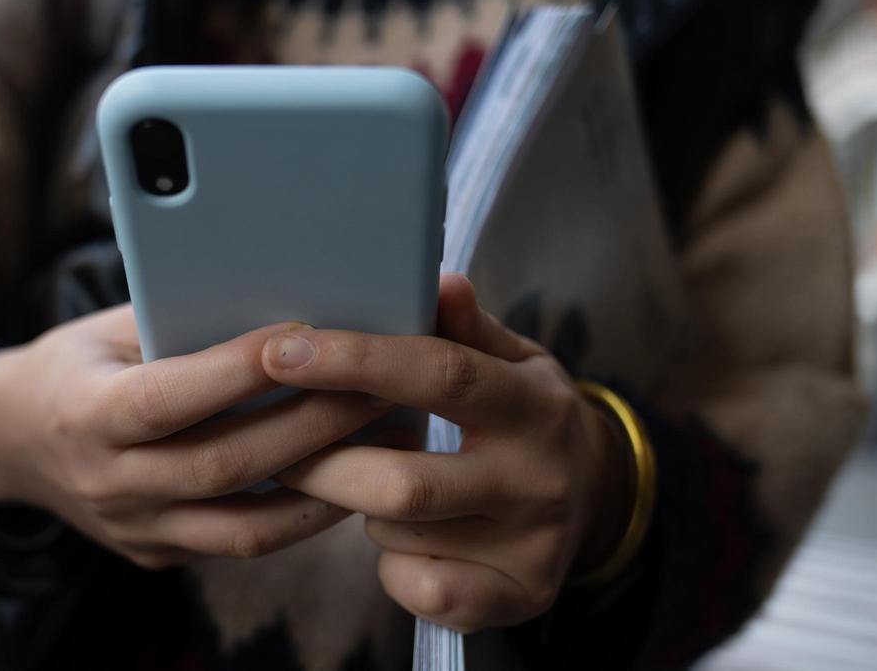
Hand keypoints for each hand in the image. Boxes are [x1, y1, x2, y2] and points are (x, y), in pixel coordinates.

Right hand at [0, 304, 391, 568]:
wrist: (10, 443)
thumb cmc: (73, 367)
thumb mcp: (105, 331)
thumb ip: (175, 324)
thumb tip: (273, 301)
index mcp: (82, 415)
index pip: (166, 398)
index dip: (236, 371)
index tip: (305, 334)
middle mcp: (108, 484)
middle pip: (223, 465)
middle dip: (310, 424)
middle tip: (378, 386)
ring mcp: (135, 530)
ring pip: (246, 525)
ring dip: (325, 484)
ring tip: (384, 441)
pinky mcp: (160, 555)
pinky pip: (241, 542)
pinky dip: (300, 513)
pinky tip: (347, 475)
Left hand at [260, 274, 630, 631]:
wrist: (598, 493)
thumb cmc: (523, 413)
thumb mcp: (511, 359)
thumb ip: (467, 327)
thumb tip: (437, 279)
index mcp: (533, 403)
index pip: (439, 375)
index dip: (355, 361)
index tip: (281, 352)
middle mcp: (540, 478)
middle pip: (403, 481)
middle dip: (324, 465)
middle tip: (279, 448)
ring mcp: (534, 545)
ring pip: (400, 533)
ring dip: (360, 508)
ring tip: (363, 483)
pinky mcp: (522, 597)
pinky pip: (420, 589)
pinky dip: (394, 563)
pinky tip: (404, 537)